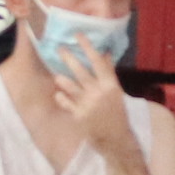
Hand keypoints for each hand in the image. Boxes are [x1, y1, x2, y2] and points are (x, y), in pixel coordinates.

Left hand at [43, 41, 135, 159]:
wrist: (116, 138)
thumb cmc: (118, 113)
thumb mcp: (117, 93)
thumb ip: (108, 75)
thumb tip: (105, 55)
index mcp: (111, 85)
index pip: (98, 61)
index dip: (88, 47)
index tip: (78, 35)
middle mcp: (98, 92)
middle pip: (81, 71)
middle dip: (69, 58)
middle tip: (59, 48)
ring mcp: (87, 104)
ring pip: (70, 86)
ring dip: (62, 79)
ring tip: (57, 74)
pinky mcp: (78, 115)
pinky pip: (65, 102)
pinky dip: (61, 96)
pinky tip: (59, 94)